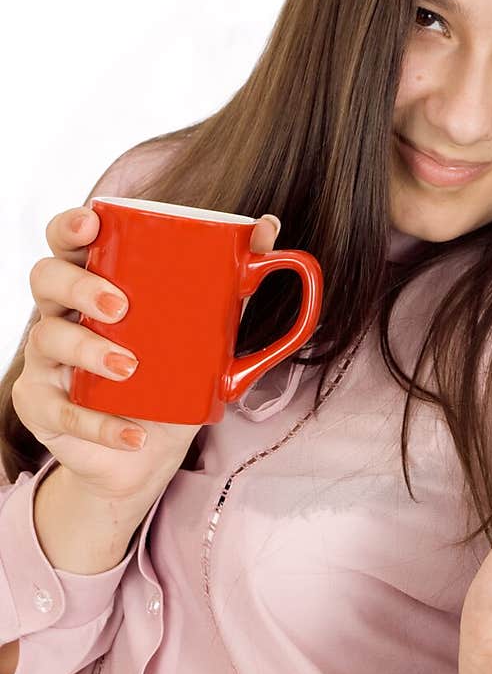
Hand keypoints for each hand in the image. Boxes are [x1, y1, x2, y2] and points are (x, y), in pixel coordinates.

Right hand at [12, 204, 281, 505]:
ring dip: (88, 350)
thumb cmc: (172, 373)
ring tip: (129, 367)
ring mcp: (46, 360)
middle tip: (121, 307)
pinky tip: (133, 435)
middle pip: (45, 277)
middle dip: (79, 285)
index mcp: (93, 282)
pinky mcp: (42, 408)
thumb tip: (267, 226)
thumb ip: (235, 280)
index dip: (69, 225)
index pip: (66, 240)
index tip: (93, 223)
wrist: (150, 449)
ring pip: (46, 338)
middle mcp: (61, 313)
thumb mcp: (208, 327)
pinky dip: (99, 425)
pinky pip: (59, 411)